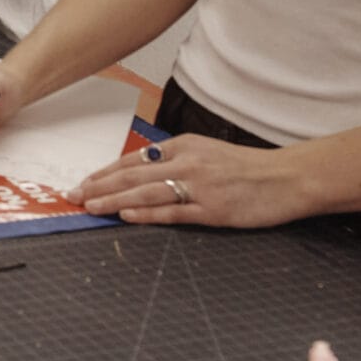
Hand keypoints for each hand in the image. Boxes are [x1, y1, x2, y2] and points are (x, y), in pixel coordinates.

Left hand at [76, 134, 308, 228]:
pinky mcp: (213, 209)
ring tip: (90, 206)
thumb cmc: (246, 168)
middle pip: (133, 174)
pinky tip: (127, 215)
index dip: (105, 172)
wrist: (287, 178)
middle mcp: (187, 162)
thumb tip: (140, 171)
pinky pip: (174, 211)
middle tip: (73, 195)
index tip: (83, 182)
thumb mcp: (207, 153)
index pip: (133, 159)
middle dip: (99, 186)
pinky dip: (148, 213)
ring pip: (146, 192)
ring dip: (114, 199)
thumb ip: (176, 160)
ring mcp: (199, 186)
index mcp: (184, 146)